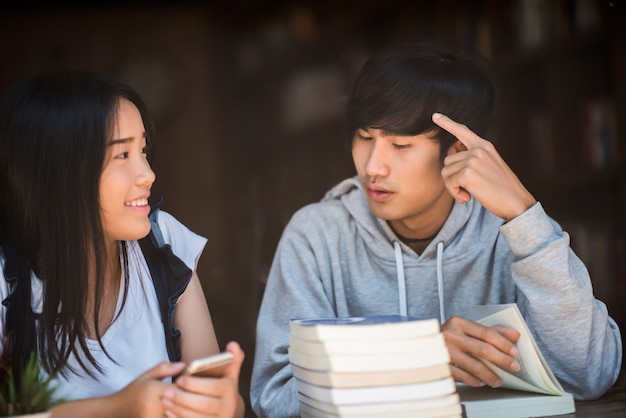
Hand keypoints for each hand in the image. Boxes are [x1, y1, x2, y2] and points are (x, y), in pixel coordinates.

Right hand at [49, 362, 185, 417]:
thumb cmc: (132, 392)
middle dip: (193, 402)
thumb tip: (184, 365)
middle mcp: (152, 406)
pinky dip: (178, 416)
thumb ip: (165, 368)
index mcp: (152, 390)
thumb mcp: (146, 376)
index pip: (180, 389)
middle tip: (202, 399)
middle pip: (181, 405)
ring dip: (188, 412)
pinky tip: (183, 413)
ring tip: (194, 408)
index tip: (198, 388)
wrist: (114, 412)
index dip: (192, 389)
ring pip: (178, 415)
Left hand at [162, 341, 244, 417]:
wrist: (228, 410)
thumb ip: (232, 358)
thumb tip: (233, 344)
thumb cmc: (223, 388)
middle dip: (184, 399)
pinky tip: (169, 413)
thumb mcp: (229, 374)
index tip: (179, 380)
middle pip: (204, 404)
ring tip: (165, 402)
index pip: (213, 387)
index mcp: (230, 390)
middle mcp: (228, 407)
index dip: (195, 384)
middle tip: (167, 393)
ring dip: (180, 410)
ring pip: (198, 417)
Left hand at [432, 113, 535, 221]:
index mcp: (484, 146)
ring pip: (445, 172)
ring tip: (469, 193)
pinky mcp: (467, 173)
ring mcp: (473, 160)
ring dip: (453, 186)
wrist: (516, 202)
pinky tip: (467, 198)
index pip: (462, 131)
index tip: (434, 116)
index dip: (447, 123)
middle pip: (448, 161)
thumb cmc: (502, 189)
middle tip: (467, 188)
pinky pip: (449, 183)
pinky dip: (455, 193)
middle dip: (453, 177)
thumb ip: (472, 158)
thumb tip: (451, 157)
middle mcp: (478, 149)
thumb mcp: (489, 166)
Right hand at [441, 316, 520, 387]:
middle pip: (482, 349)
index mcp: (458, 323)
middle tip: (514, 367)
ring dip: (490, 375)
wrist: (423, 344)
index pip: (486, 333)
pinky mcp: (441, 365)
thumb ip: (490, 330)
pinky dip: (475, 381)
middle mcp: (450, 335)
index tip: (515, 352)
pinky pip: (463, 376)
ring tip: (498, 380)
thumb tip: (514, 334)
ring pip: (474, 366)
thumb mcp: (467, 329)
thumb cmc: (450, 336)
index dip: (503, 343)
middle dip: (502, 360)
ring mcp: (444, 351)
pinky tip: (481, 382)